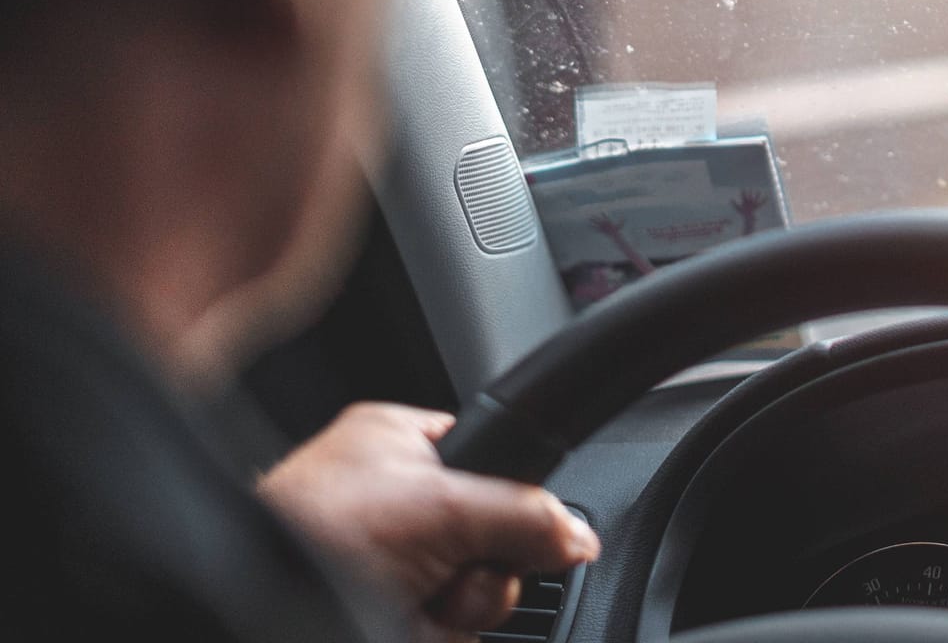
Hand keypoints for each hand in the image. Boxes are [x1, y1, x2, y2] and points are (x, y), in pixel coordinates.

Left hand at [259, 403, 600, 638]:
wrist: (249, 611)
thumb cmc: (310, 536)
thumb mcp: (441, 507)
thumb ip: (525, 512)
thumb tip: (578, 537)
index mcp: (395, 445)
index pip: (489, 462)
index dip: (507, 498)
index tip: (512, 526)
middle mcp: (391, 503)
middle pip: (489, 539)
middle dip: (478, 572)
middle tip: (445, 573)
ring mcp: (383, 567)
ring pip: (470, 595)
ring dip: (456, 611)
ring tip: (414, 606)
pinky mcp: (381, 614)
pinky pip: (442, 629)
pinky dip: (433, 634)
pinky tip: (403, 626)